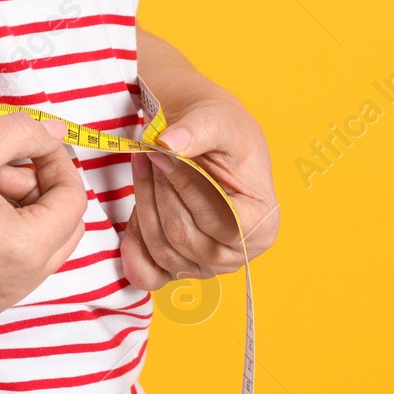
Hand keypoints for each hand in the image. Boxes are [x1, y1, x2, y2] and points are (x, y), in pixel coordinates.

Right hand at [0, 112, 89, 321]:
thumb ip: (22, 131)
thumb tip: (56, 136)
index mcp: (24, 251)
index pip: (73, 200)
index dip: (56, 161)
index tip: (27, 141)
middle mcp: (17, 287)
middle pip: (62, 230)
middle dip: (39, 191)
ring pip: (36, 251)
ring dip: (18, 215)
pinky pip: (7, 271)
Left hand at [119, 95, 278, 290]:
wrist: (209, 142)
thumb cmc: (224, 132)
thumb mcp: (218, 120)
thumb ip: (198, 130)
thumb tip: (168, 143)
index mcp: (262, 223)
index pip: (221, 222)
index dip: (186, 190)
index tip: (160, 156)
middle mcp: (237, 253)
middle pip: (185, 237)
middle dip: (159, 193)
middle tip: (146, 154)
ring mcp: (207, 266)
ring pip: (162, 250)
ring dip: (144, 206)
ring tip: (141, 168)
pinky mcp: (179, 268)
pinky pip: (149, 274)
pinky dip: (133, 248)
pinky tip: (131, 212)